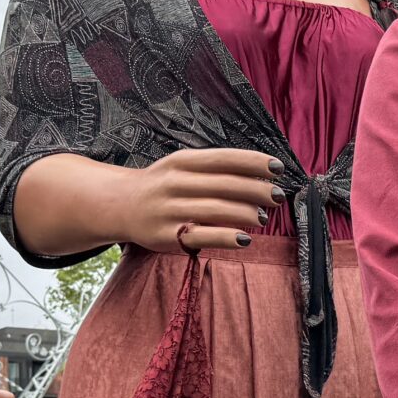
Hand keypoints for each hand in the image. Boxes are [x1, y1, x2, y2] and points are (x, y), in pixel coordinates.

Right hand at [122, 148, 282, 251]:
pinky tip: (245, 239)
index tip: (278, 168)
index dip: (254, 162)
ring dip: (247, 213)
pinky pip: (202, 236)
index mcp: (182, 161)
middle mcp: (175, 183)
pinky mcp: (166, 235)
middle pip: (225, 185)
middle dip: (257, 190)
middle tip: (277, 196)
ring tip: (263, 217)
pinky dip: (227, 237)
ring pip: (217, 210)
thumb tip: (259, 173)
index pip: (224, 158)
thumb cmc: (162, 184)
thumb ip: (214, 168)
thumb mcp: (181, 166)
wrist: (120, 205)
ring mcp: (170, 209)